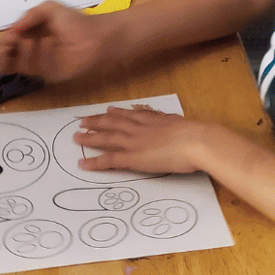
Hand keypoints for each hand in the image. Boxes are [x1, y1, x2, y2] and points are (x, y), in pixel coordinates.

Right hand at [0, 2, 107, 84]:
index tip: (2, 42)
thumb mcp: (49, 8)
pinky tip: (13, 63)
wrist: (95, 40)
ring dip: (5, 59)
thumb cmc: (74, 22)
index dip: (3, 40)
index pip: (10, 37)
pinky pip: (26, 72)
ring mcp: (38, 60)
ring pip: (13, 62)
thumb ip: (29, 16)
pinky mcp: (45, 73)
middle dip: (1, 51)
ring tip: (8, 55)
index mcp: (32, 30)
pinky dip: (16, 67)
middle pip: (8, 51)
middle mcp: (32, 46)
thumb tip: (12, 31)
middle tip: (0, 52)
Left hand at [72, 104, 213, 174]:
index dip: (117, 112)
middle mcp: (139, 128)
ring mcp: (134, 142)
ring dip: (90, 137)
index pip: (130, 115)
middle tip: (83, 120)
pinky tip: (83, 164)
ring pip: (106, 138)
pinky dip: (95, 162)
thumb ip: (175, 125)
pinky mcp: (132, 158)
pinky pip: (109, 160)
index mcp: (153, 120)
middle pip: (113, 122)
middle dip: (97, 121)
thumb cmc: (197, 135)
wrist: (196, 141)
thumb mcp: (184, 124)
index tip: (108, 110)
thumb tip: (175, 124)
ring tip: (77, 136)